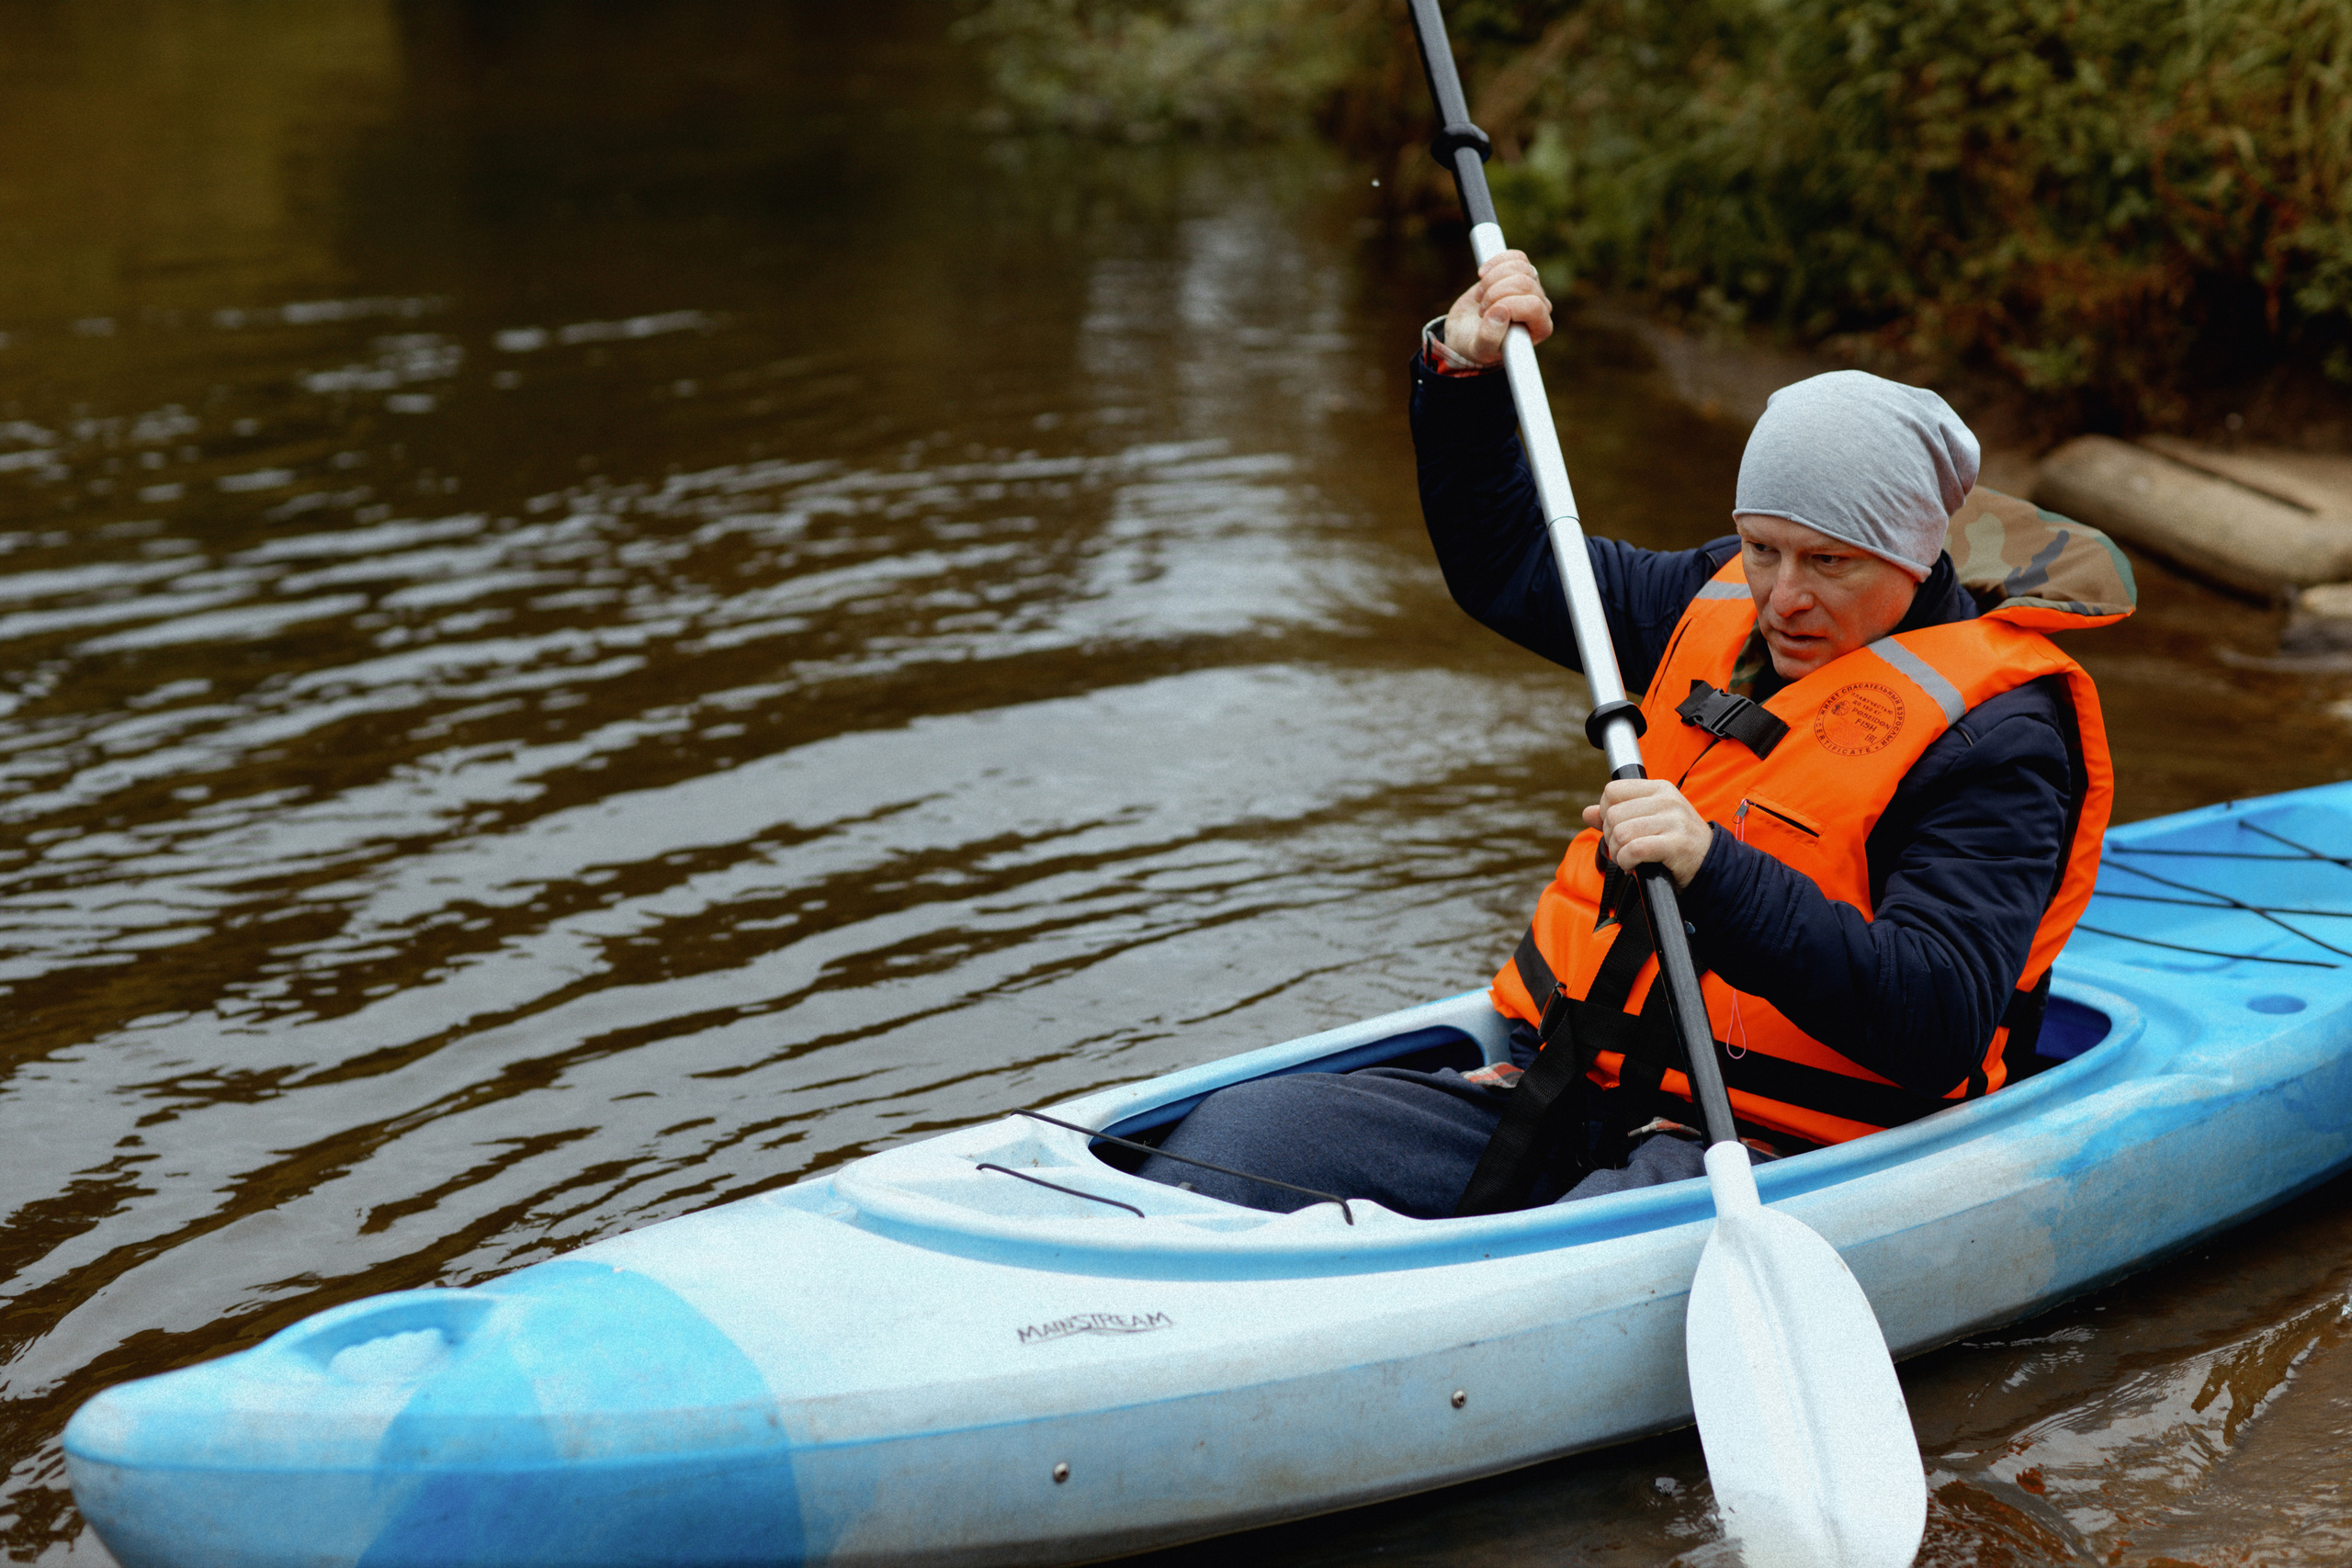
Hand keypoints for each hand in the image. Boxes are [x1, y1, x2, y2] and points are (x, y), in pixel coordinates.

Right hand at [1441, 250, 1553, 366]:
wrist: (1467, 331)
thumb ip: (1489, 338)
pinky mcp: (1521, 272)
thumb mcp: (1479, 349)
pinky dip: (1495, 262)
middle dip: (1495, 293)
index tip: (1486, 315)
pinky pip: (1516, 256)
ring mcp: (1532, 286)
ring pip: (1520, 266)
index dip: (1507, 305)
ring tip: (1480, 297)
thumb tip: (1499, 311)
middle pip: (1524, 283)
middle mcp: (1541, 306)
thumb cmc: (1477, 345)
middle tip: (1480, 310)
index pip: (1533, 306)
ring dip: (1491, 279)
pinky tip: (1483, 276)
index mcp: (1540, 328)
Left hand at [1583, 778, 1712, 888]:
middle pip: (1612, 814)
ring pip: (1621, 833)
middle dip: (1611, 838)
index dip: (1606, 813)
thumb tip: (1587, 813)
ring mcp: (1674, 820)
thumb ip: (1618, 815)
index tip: (1617, 829)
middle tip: (1624, 850)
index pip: (1612, 791)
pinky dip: (1627, 862)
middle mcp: (1667, 800)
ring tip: (1630, 859)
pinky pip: (1634, 849)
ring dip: (1619, 853)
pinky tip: (1634, 866)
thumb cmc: (1675, 842)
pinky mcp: (1676, 843)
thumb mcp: (1648, 821)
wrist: (1709, 863)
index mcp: (1658, 788)